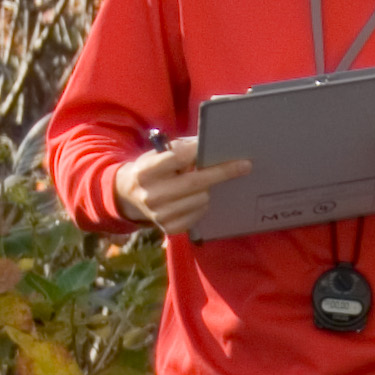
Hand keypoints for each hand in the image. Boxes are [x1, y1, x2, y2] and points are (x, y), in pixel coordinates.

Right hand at [115, 135, 251, 235]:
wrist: (129, 195)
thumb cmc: (151, 169)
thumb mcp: (157, 155)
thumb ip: (179, 150)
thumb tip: (209, 146)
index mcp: (145, 171)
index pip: (177, 158)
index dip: (198, 151)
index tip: (219, 147)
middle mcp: (151, 194)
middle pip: (196, 182)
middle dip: (222, 172)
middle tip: (244, 165)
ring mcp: (160, 214)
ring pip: (201, 198)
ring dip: (206, 189)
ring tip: (196, 184)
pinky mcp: (169, 228)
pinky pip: (199, 213)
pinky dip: (201, 204)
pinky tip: (192, 198)